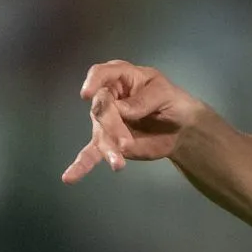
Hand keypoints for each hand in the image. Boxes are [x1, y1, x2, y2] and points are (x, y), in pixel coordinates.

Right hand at [60, 60, 205, 182]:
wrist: (181, 129)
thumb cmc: (173, 103)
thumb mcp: (166, 94)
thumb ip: (144, 100)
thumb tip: (122, 110)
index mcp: (122, 77)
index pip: (102, 73)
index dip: (93, 82)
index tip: (87, 95)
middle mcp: (108, 97)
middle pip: (100, 108)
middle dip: (111, 126)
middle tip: (126, 143)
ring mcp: (106, 121)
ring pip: (99, 133)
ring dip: (107, 149)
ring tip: (119, 164)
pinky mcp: (109, 142)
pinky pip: (92, 153)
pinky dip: (81, 165)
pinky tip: (70, 177)